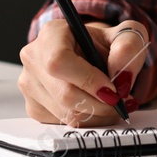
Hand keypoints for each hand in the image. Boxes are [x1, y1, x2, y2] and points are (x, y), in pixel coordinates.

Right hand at [18, 17, 149, 126]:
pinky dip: (88, 121)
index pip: (59, 61)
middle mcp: (33, 58)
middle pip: (64, 94)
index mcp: (52, 33)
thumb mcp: (126, 36)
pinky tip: (97, 107)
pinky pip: (63, 123)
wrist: (92, 55)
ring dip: (97, 115)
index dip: (88, 80)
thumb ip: (128, 48)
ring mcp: (29, 85)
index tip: (112, 90)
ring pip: (65, 114)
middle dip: (100, 104)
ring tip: (114, 103)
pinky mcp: (33, 107)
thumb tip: (120, 75)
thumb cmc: (105, 45)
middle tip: (122, 102)